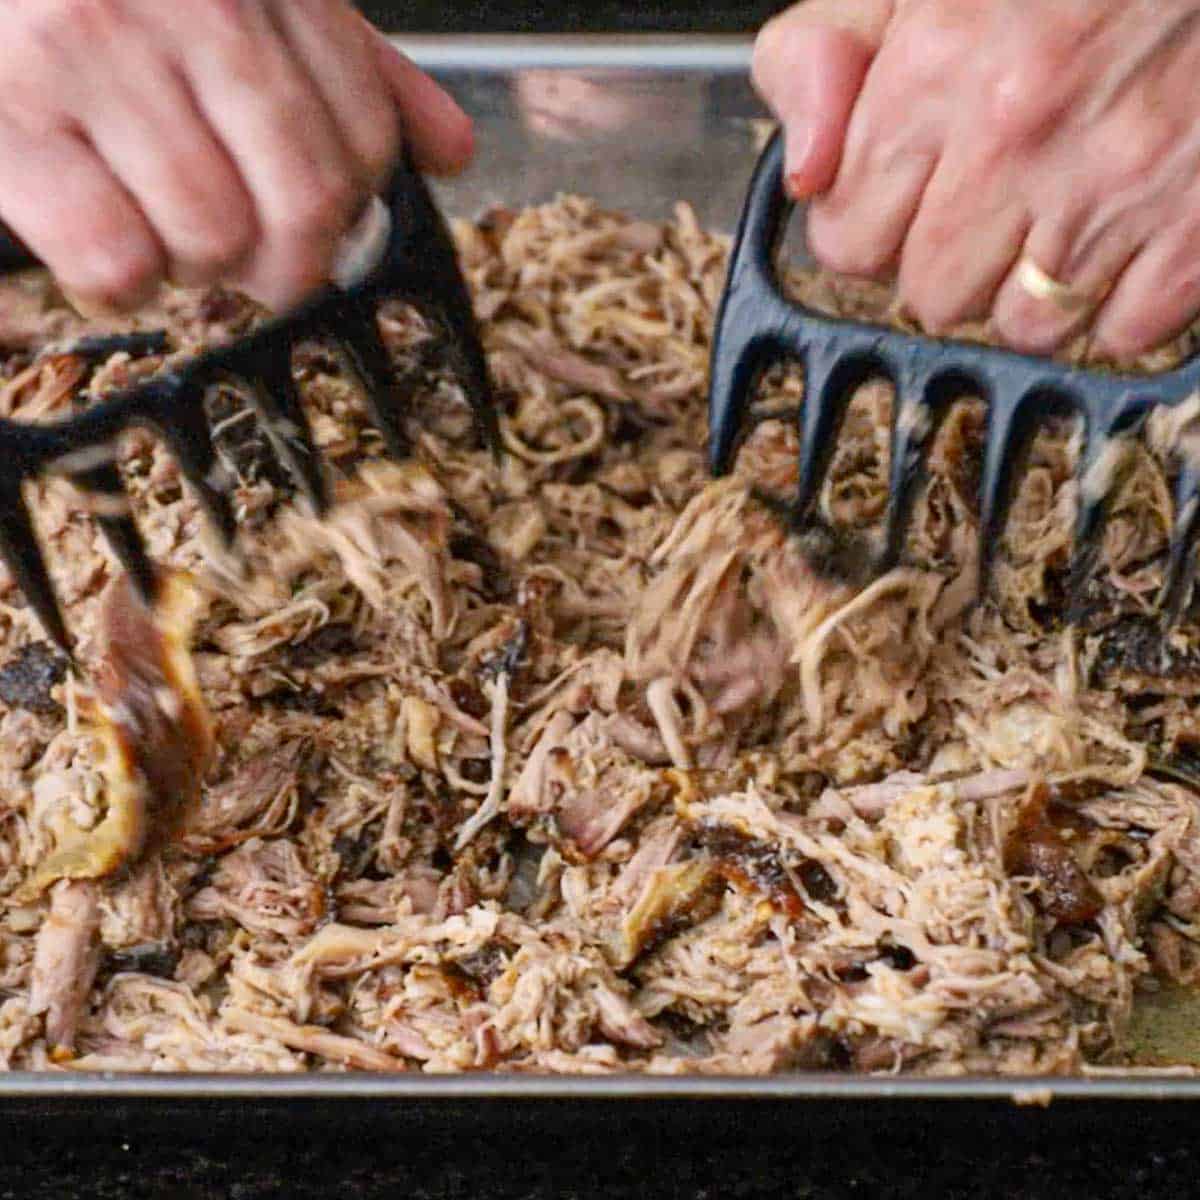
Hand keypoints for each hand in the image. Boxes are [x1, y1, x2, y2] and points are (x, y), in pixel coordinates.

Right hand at [0, 0, 473, 312]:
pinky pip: (116, 260)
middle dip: (290, 265)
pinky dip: (122, 285)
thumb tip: (452, 151)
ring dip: (198, 266)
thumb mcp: (252, 3)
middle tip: (256, 267)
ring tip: (162, 225)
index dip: (352, 208)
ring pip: (216, 239)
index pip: (367, 138)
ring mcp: (90, 49)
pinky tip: (106, 240)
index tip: (318, 223)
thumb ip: (353, 70)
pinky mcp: (10, 116)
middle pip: (306, 200)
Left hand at [752, 0, 1199, 360]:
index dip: (871, 225)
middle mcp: (1018, 137)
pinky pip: (1120, 332)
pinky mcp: (1196, 230)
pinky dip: (1118, 302)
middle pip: (930, 298)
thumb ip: (823, 56)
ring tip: (1059, 213)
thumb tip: (802, 170)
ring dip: (1029, 291)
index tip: (906, 193)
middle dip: (948, 259)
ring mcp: (1115, 187)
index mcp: (938, 70)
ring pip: (1021, 328)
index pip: (848, 243)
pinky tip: (1124, 233)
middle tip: (994, 194)